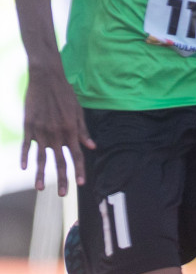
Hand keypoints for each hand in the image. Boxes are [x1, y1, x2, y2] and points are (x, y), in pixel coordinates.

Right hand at [20, 64, 92, 195]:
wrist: (46, 79)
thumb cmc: (65, 94)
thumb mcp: (79, 111)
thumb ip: (83, 131)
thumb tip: (92, 146)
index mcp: (71, 130)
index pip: (76, 155)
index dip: (79, 169)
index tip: (81, 183)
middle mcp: (57, 134)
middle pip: (60, 161)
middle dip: (62, 178)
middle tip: (63, 194)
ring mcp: (41, 131)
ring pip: (41, 157)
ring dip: (41, 174)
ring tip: (40, 188)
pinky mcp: (29, 126)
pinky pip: (26, 145)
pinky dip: (25, 157)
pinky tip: (25, 168)